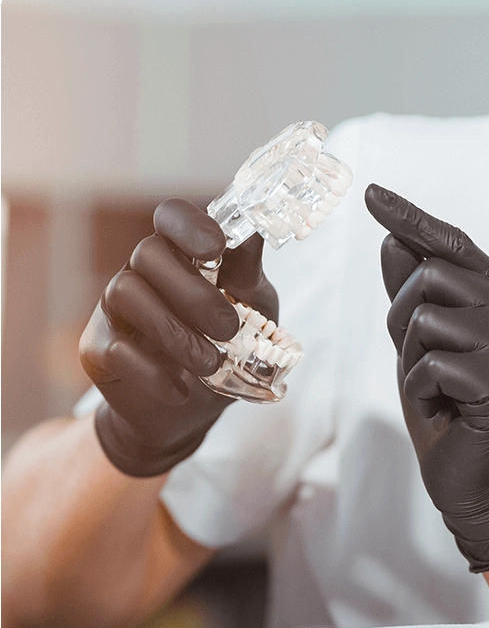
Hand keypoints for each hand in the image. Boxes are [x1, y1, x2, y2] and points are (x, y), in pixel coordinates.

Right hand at [79, 199, 278, 476]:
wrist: (193, 411)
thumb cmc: (227, 348)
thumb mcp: (253, 312)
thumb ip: (248, 277)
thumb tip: (253, 234)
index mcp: (180, 256)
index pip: (171, 216)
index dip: (189, 224)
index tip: (216, 247)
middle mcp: (141, 273)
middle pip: (147, 253)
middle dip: (194, 293)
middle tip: (229, 329)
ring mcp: (113, 309)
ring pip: (125, 294)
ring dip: (176, 334)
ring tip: (210, 364)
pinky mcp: (97, 348)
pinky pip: (116, 349)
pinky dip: (155, 373)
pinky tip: (181, 389)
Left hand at [365, 184, 488, 572]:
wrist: (477, 482)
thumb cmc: (448, 412)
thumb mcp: (420, 347)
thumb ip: (412, 297)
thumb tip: (391, 241)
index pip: (454, 245)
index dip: (412, 218)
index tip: (371, 191)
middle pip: (430, 274)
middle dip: (403, 319)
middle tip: (422, 366)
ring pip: (426, 317)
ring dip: (412, 360)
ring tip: (439, 391)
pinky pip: (431, 364)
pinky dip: (420, 391)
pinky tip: (446, 412)